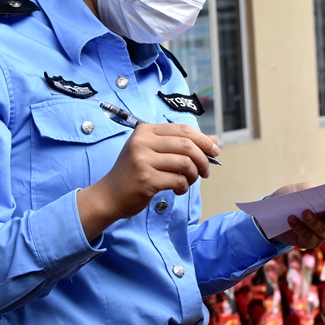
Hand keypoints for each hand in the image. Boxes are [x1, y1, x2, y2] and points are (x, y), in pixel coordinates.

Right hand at [77, 123, 219, 240]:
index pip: (183, 129)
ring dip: (194, 175)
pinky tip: (178, 189)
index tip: (215, 151)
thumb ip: (181, 145)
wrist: (110, 195)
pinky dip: (184, 186)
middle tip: (206, 171)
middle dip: (203, 159)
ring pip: (185, 163)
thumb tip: (213, 141)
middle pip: (187, 145)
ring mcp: (143, 160)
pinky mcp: (146, 179)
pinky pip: (178, 180)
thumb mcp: (154, 153)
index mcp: (145, 131)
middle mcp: (143, 142)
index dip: (203, 140)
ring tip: (190, 181)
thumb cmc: (134, 173)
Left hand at [267, 182, 324, 248]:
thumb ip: (310, 191)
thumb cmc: (290, 200)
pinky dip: (300, 227)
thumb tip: (318, 194)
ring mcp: (320, 234)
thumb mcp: (299, 191)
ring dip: (314, 221)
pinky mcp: (308, 242)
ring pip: (322, 230)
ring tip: (305, 212)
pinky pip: (307, 236)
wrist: (272, 213)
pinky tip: (291, 219)